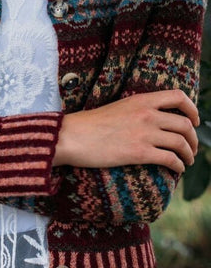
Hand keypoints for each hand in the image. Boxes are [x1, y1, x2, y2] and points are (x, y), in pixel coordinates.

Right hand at [54, 90, 198, 173]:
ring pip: (181, 143)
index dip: (192, 109)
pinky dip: (178, 166)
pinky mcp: (139, 153)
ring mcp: (144, 133)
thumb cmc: (90, 124)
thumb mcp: (118, 108)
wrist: (72, 136)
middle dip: (193, 139)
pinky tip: (176, 170)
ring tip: (186, 161)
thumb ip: (138, 110)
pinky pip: (170, 159)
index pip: (179, 97)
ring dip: (189, 154)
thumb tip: (154, 120)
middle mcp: (147, 114)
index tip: (194, 120)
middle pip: (185, 124)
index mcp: (141, 100)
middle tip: (191, 148)